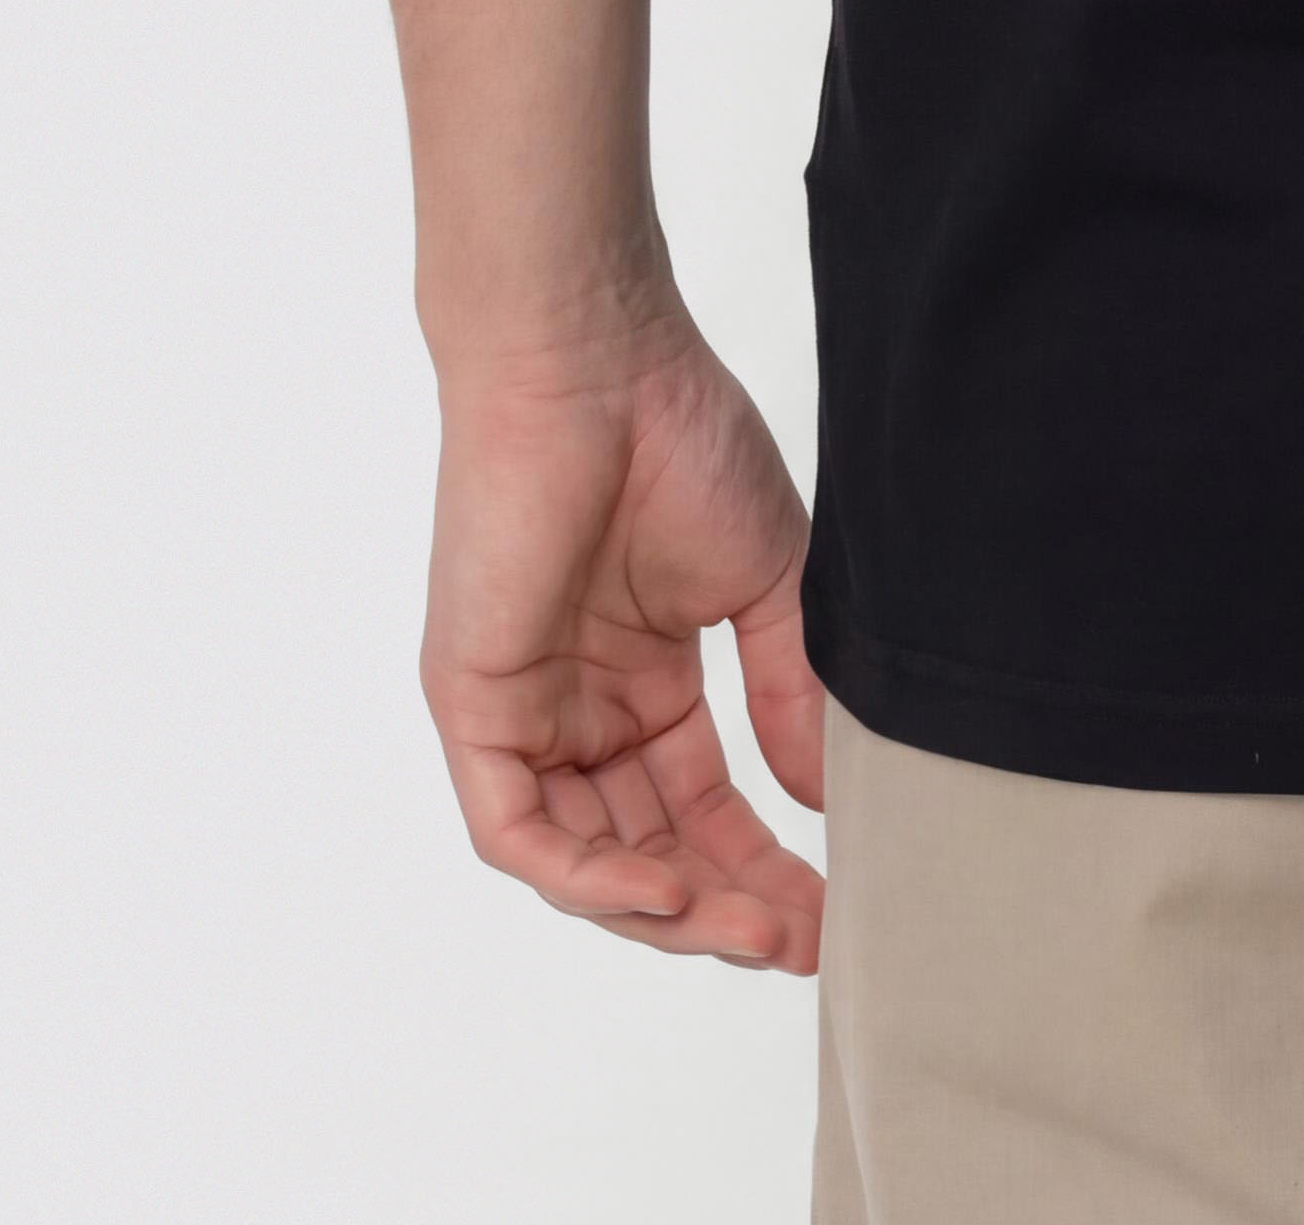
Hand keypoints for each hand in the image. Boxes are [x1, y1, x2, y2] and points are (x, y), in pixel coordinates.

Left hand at [420, 313, 827, 971]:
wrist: (596, 360)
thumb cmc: (679, 436)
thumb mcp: (763, 581)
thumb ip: (785, 692)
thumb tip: (820, 799)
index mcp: (643, 679)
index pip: (701, 807)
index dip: (762, 866)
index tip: (830, 911)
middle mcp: (578, 709)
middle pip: (647, 848)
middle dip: (723, 907)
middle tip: (799, 943)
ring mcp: (523, 713)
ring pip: (582, 858)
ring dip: (663, 906)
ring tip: (747, 926)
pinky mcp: (473, 707)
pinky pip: (518, 831)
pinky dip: (587, 873)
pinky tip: (662, 888)